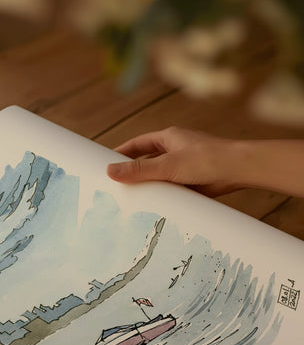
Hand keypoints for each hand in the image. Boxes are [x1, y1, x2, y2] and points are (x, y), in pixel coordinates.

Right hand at [106, 126, 242, 195]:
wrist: (239, 170)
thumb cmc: (207, 159)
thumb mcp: (167, 165)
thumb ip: (139, 170)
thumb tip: (110, 171)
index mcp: (169, 138)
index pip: (137, 144)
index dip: (121, 153)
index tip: (106, 163)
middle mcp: (175, 150)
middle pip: (146, 161)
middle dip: (132, 172)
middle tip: (114, 185)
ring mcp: (183, 166)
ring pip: (158, 176)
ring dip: (147, 186)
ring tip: (129, 200)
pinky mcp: (191, 181)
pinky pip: (170, 188)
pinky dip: (161, 196)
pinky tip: (152, 207)